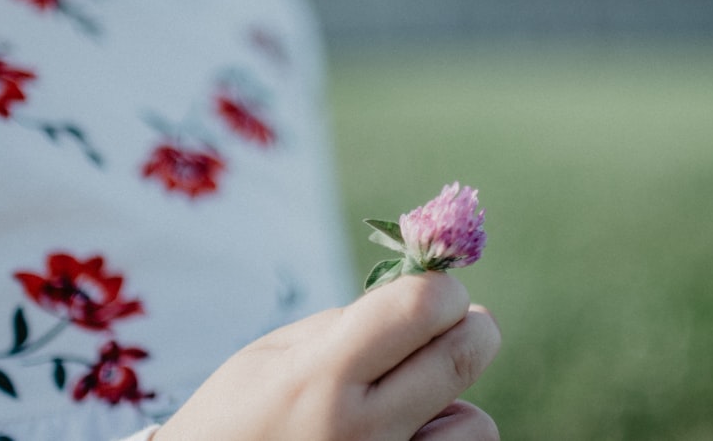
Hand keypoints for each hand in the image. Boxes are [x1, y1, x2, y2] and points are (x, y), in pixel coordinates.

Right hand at [153, 272, 500, 440]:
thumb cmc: (237, 416)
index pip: (419, 307)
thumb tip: (423, 298)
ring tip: (414, 398)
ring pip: (475, 422)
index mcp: (319, 376)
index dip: (441, 287)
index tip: (438, 288)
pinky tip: (409, 434)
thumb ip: (348, 324)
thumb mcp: (272, 354)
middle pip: (462, 356)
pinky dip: (444, 439)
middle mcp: (360, 431)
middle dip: (471, 326)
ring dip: (455, 399)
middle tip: (457, 322)